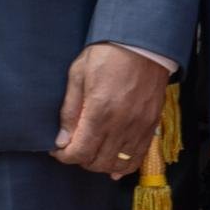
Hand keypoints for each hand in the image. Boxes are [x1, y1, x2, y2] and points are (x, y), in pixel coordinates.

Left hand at [52, 43, 173, 175]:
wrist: (144, 44)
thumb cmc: (108, 55)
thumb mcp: (78, 76)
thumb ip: (70, 111)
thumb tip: (62, 140)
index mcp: (100, 112)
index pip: (79, 152)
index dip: (64, 156)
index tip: (58, 150)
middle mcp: (122, 124)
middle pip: (98, 162)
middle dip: (81, 161)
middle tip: (73, 149)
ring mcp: (140, 126)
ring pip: (120, 164)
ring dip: (102, 165)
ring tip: (93, 154)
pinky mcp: (152, 124)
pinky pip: (139, 155)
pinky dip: (126, 165)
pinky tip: (115, 166)